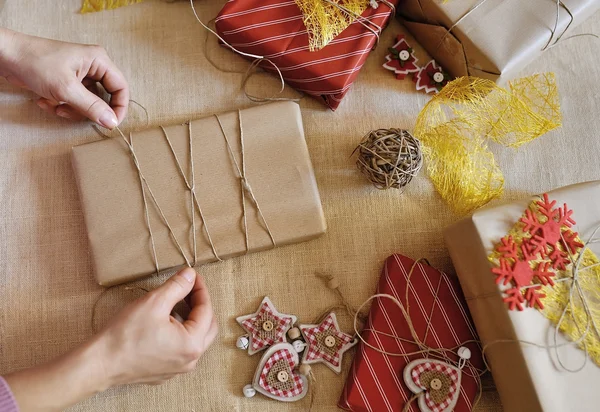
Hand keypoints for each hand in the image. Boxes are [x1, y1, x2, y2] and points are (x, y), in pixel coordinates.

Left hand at [0, 28, 128, 127]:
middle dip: (86, 110)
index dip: (119, 107)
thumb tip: (112, 122)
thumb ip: (91, 107)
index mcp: (98, 60)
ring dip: (71, 110)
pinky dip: (61, 105)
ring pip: (87, 103)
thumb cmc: (35, 62)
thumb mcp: (66, 89)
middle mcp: (92, 66)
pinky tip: (45, 101)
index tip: (111, 124)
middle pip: (104, 98)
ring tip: (55, 106)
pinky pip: (74, 101)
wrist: (6, 56)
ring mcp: (79, 74)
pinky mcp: (67, 81)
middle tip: (74, 112)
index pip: (121, 88)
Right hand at [4, 268, 217, 410]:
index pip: (206, 310)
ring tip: (178, 302)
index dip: (200, 289)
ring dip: (191, 319)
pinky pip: (181, 349)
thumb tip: (190, 275)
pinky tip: (167, 322)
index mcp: (192, 343)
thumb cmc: (125, 334)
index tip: (192, 276)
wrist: (100, 364)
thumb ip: (177, 286)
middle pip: (207, 326)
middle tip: (188, 288)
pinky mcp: (165, 372)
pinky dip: (180, 333)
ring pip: (195, 339)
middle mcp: (190, 360)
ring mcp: (178, 369)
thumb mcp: (154, 302)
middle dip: (200, 305)